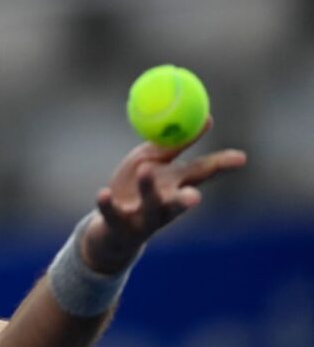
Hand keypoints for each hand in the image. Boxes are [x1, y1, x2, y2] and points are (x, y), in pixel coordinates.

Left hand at [81, 117, 246, 273]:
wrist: (108, 229)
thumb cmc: (133, 189)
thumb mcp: (150, 162)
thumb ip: (172, 144)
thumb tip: (205, 117)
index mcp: (174, 187)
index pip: (201, 175)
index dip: (221, 166)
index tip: (241, 158)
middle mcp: (163, 206)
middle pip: (178, 201)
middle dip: (187, 198)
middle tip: (195, 194)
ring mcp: (140, 218)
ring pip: (148, 207)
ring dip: (148, 188)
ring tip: (145, 169)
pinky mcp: (115, 224)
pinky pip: (111, 214)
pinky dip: (107, 204)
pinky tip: (104, 192)